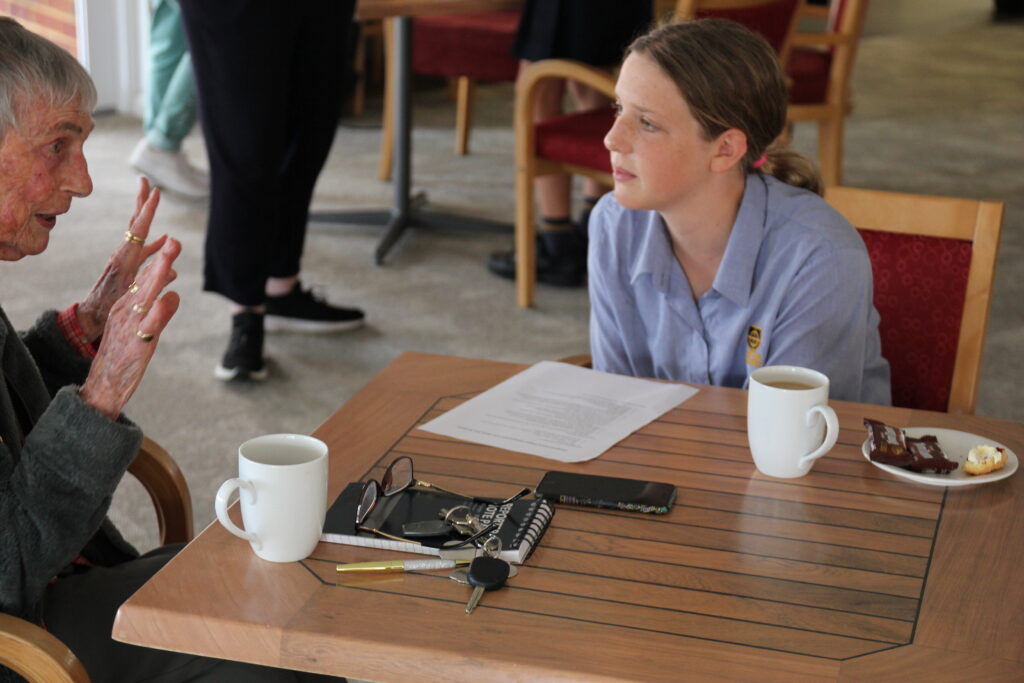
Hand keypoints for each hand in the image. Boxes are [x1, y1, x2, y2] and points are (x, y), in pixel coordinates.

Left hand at [77, 178, 167, 341]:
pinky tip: (163, 240)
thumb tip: (173, 271)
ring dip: (145, 215)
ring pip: (137, 232)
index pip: (139, 228)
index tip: (156, 191)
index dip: (148, 210)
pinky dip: (153, 241)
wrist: (90, 317)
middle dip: (141, 202)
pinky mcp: (126, 266)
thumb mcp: (131, 297)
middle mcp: (123, 254)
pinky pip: (142, 248)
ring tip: (152, 200)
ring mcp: (124, 259)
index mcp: (125, 258)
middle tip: (145, 181)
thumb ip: (152, 284)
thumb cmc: (109, 309)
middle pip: (134, 222)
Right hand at [79, 237, 180, 419]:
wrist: (105, 383)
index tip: (171, 240)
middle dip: (161, 261)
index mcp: (128, 306)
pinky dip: (157, 312)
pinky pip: (148, 326)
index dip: (159, 260)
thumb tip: (173, 294)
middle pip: (146, 282)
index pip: (145, 279)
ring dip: (157, 277)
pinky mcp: (137, 343)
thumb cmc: (125, 354)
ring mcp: (132, 326)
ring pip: (146, 298)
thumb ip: (159, 311)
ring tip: (169, 259)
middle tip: (174, 240)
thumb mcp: (144, 328)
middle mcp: (127, 311)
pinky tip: (166, 299)